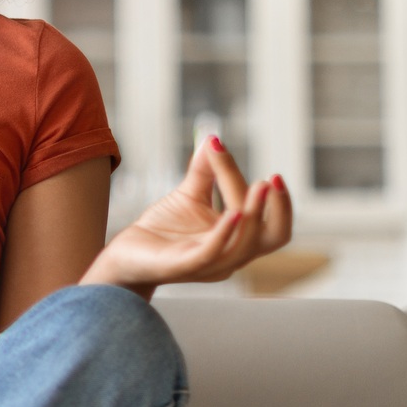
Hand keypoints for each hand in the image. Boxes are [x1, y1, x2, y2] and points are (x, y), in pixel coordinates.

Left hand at [83, 136, 292, 297]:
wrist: (126, 254)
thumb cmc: (162, 229)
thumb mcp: (189, 195)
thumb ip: (204, 171)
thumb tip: (213, 138)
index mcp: (238, 238)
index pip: (263, 215)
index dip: (264, 189)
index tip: (256, 160)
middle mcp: (231, 255)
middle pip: (273, 238)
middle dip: (280, 209)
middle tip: (273, 178)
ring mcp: (211, 265)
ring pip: (246, 245)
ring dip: (255, 215)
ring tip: (259, 186)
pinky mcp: (185, 267)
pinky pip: (213, 253)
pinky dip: (226, 233)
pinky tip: (233, 213)